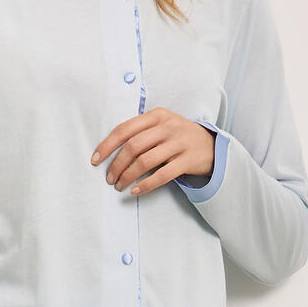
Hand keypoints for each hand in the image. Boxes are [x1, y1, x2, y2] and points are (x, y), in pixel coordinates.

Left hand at [90, 106, 214, 195]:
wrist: (212, 145)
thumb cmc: (178, 136)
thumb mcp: (162, 125)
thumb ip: (141, 131)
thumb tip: (110, 150)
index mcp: (157, 115)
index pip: (125, 129)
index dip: (107, 145)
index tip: (95, 160)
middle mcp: (168, 127)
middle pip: (133, 146)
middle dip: (116, 164)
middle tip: (109, 178)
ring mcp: (179, 143)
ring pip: (146, 161)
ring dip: (128, 176)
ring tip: (119, 186)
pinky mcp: (188, 160)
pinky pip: (163, 175)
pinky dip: (146, 185)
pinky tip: (135, 190)